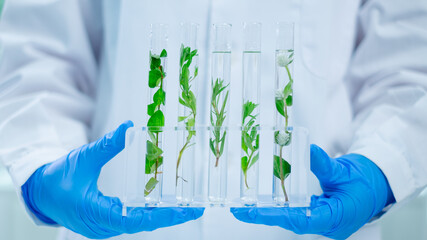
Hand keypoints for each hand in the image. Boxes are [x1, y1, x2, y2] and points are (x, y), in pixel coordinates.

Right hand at [21, 121, 203, 238]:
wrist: (39, 192)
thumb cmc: (57, 178)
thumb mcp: (83, 158)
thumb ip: (106, 145)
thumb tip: (128, 127)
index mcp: (96, 214)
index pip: (135, 220)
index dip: (161, 217)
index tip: (183, 211)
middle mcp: (103, 226)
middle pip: (142, 224)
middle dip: (169, 217)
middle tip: (194, 209)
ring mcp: (104, 226)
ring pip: (138, 224)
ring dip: (160, 217)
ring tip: (184, 208)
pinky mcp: (104, 221)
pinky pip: (131, 220)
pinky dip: (148, 215)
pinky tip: (162, 207)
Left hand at [231, 144, 394, 238]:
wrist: (377, 186)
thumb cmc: (366, 182)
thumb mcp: (344, 171)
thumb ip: (325, 164)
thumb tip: (309, 149)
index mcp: (337, 218)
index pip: (302, 220)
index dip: (277, 216)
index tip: (256, 212)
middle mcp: (328, 224)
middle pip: (292, 221)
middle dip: (265, 216)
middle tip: (240, 210)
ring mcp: (323, 222)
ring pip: (292, 219)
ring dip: (269, 213)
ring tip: (245, 208)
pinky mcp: (319, 215)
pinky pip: (296, 214)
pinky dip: (280, 208)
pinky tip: (263, 204)